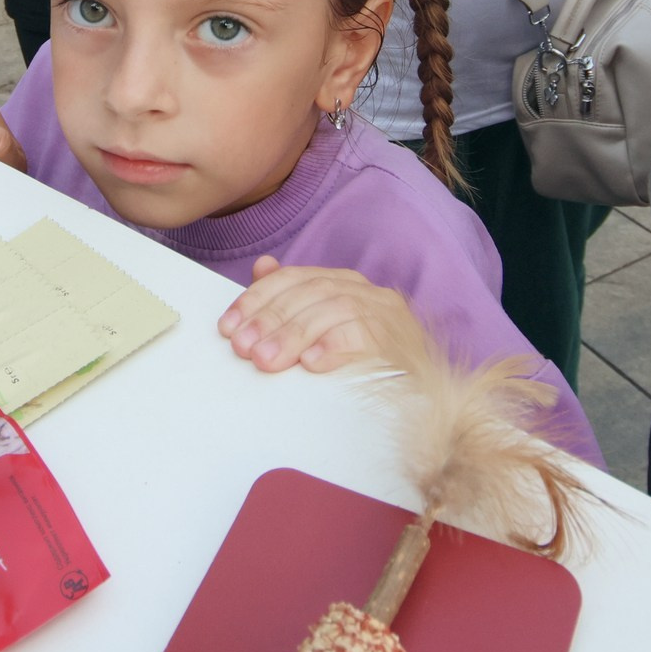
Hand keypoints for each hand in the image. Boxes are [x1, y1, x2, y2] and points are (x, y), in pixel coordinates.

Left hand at [219, 258, 410, 372]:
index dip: (257, 300)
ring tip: (267, 360)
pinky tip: (311, 363)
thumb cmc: (366, 356)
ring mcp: (387, 314)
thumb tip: (262, 265)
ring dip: (295, 336)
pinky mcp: (402, 341)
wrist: (422, 385)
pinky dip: (336, 347)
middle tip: (244, 348)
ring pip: (334, 311)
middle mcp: (366, 291)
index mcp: (343, 282)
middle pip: (311, 293)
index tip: (228, 327)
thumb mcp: (323, 325)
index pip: (293, 279)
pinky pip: (366, 337)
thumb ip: (292, 298)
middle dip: (271, 320)